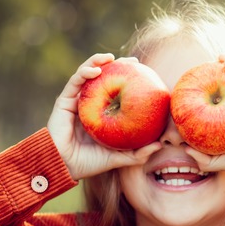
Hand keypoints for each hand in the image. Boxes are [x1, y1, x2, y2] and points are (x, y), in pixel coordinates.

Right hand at [48, 53, 161, 179]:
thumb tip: (160, 145)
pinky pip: (75, 82)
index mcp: (100, 113)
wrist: (64, 166)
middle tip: (132, 61)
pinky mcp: (64, 101)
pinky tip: (96, 70)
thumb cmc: (89, 163)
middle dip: (117, 65)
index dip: (127, 78)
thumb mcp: (118, 158)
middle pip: (102, 78)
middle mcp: (88, 104)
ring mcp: (75, 101)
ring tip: (111, 58)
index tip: (143, 72)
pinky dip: (84, 72)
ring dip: (98, 61)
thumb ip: (138, 153)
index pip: (115, 90)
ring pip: (87, 74)